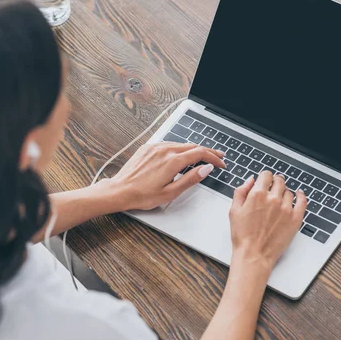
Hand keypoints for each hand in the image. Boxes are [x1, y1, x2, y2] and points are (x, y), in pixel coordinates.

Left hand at [108, 142, 225, 210]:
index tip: (221, 162)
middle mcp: (164, 150)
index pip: (200, 153)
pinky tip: (181, 154)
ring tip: (202, 156)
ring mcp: (155, 147)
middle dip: (207, 151)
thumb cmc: (142, 195)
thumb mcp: (170, 192)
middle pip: (192, 146)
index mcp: (172, 161)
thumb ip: (190, 179)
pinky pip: (168, 144)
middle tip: (217, 157)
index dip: (213, 157)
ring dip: (193, 149)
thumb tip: (206, 169)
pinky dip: (179, 148)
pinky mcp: (148, 148)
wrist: (119, 190)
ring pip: (180, 144)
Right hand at [228, 171, 306, 269]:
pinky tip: (299, 195)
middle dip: (275, 182)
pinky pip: (302, 201)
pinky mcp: (295, 219)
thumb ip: (241, 191)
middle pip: (279, 181)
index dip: (264, 177)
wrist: (253, 254)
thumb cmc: (242, 235)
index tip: (264, 180)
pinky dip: (301, 196)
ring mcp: (286, 209)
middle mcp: (273, 199)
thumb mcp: (234, 210)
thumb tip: (251, 180)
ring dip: (284, 192)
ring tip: (279, 199)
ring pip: (289, 191)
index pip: (266, 175)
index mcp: (257, 195)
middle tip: (272, 187)